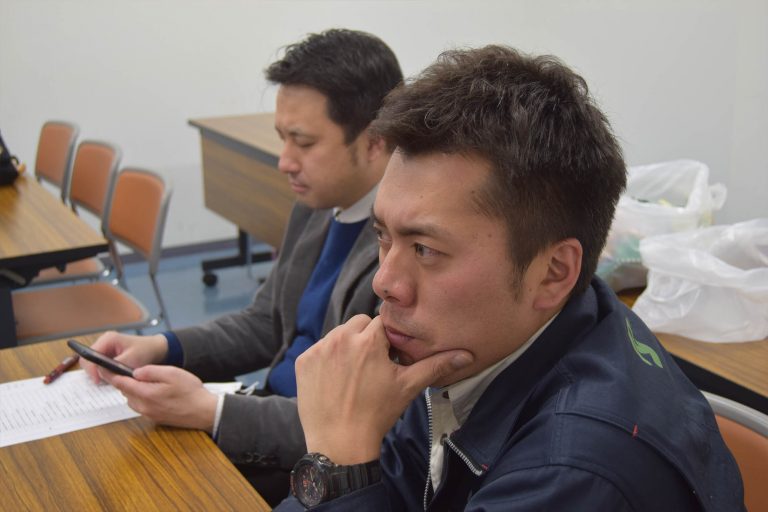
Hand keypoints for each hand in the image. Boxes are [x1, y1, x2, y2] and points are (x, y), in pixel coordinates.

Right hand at [80, 331, 167, 383]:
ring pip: (93, 366)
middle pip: (88, 361)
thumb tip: (102, 374)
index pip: (89, 356)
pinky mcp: (108, 356)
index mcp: (108, 339)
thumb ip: (116, 366)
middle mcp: (104, 343)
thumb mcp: (133, 359)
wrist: (156, 349)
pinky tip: (115, 377)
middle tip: (106, 382)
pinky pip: (100, 367)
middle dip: (95, 373)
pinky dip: (105, 374)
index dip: (91, 369)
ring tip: (114, 379)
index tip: (98, 381)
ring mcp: (105, 349)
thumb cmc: (146, 350)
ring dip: (101, 374)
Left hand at [100, 365, 218, 432]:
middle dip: (125, 381)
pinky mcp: (154, 418)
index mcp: (146, 394)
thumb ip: (151, 371)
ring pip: (132, 399)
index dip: (111, 374)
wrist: (204, 412)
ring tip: (148, 381)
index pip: (121, 383)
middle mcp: (143, 407)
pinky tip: (156, 392)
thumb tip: (135, 372)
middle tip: (133, 371)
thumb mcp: (172, 373)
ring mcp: (148, 414)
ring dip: (134, 390)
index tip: (104, 367)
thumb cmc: (191, 392)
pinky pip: (141, 406)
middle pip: (125, 392)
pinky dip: (142, 397)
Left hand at [295, 315, 472, 464]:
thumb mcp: (408, 387)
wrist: (340, 444)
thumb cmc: (377, 415)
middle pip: (359, 324)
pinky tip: (336, 381)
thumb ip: (436, 366)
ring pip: (338, 335)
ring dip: (347, 347)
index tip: (388, 357)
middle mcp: (340, 339)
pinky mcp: (303, 362)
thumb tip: (466, 355)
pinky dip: (328, 359)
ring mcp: (319, 350)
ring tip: (354, 375)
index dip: (387, 339)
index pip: (382, 323)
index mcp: (368, 340)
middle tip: (372, 366)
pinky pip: (320, 349)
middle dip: (367, 339)